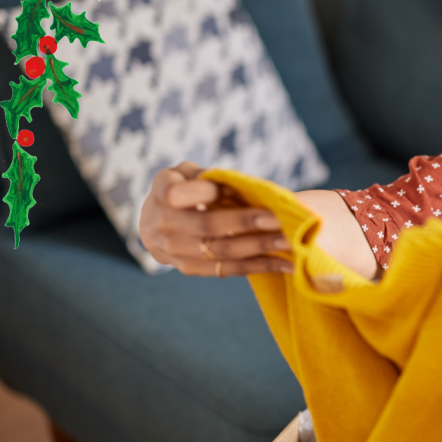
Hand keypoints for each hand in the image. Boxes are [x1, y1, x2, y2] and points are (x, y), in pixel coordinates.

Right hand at [139, 161, 292, 276]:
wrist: (152, 226)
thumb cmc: (180, 189)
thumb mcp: (185, 172)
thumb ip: (208, 176)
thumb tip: (239, 187)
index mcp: (164, 193)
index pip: (182, 194)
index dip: (208, 192)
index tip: (236, 189)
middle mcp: (166, 225)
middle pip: (209, 225)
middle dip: (246, 223)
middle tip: (279, 220)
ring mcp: (177, 251)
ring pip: (223, 251)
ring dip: (259, 247)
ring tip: (289, 241)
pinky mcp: (191, 269)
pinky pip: (228, 269)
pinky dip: (258, 267)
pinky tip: (285, 264)